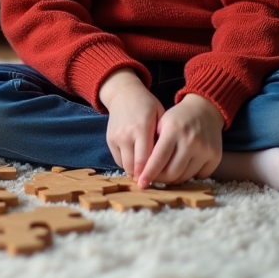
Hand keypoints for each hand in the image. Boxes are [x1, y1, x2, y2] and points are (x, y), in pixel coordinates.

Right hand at [99, 68, 162, 183]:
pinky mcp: (109, 140)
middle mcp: (126, 135)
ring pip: (125, 166)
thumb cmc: (147, 106)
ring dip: (135, 172)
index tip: (160, 184)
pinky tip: (137, 164)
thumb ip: (163, 139)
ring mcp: (115, 138)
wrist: (123, 94)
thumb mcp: (161, 117)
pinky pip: (118, 160)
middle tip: (155, 182)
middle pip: (133, 166)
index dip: (151, 174)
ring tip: (147, 175)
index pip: (145, 160)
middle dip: (144, 177)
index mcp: (141, 129)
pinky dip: (128, 165)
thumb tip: (169, 162)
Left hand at [139, 94, 223, 186]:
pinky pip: (200, 176)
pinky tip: (185, 167)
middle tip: (154, 177)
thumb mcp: (160, 123)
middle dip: (160, 178)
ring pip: (185, 176)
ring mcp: (205, 149)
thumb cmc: (177, 118)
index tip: (141, 183)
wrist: (205, 110)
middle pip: (172, 172)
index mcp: (173, 130)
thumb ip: (152, 144)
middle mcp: (190, 140)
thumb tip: (141, 169)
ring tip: (167, 173)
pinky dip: (191, 175)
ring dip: (174, 179)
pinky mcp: (216, 156)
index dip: (148, 173)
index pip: (158, 159)